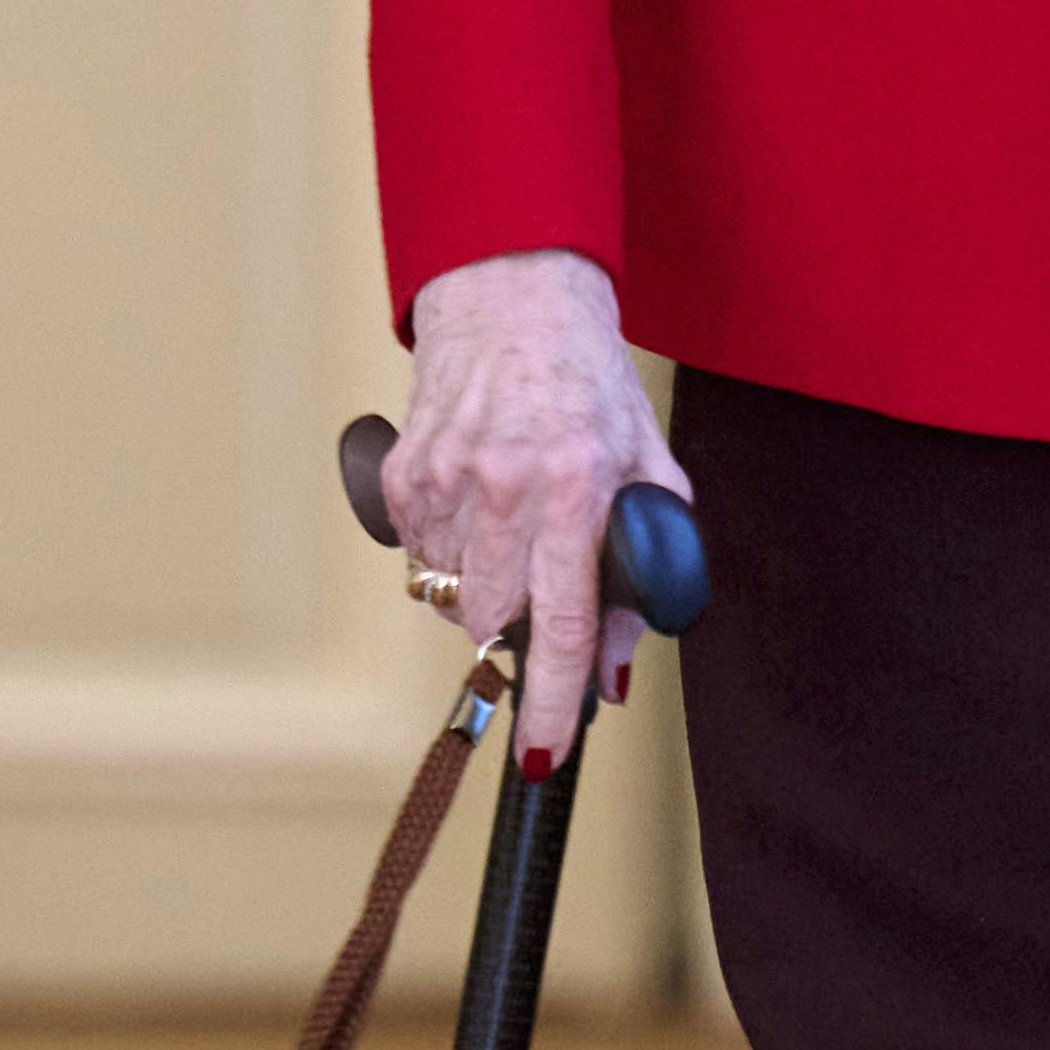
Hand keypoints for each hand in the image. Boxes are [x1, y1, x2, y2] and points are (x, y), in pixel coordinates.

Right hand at [383, 248, 685, 774]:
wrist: (513, 298)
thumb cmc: (587, 381)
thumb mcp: (646, 464)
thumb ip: (645, 564)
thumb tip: (613, 669)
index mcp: (576, 485)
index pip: (563, 622)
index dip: (553, 700)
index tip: (544, 752)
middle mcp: (505, 486)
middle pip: (494, 622)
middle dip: (518, 628)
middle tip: (541, 582)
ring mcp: (444, 480)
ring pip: (452, 596)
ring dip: (483, 586)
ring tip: (512, 524)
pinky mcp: (403, 474)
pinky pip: (421, 557)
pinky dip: (449, 551)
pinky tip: (477, 502)